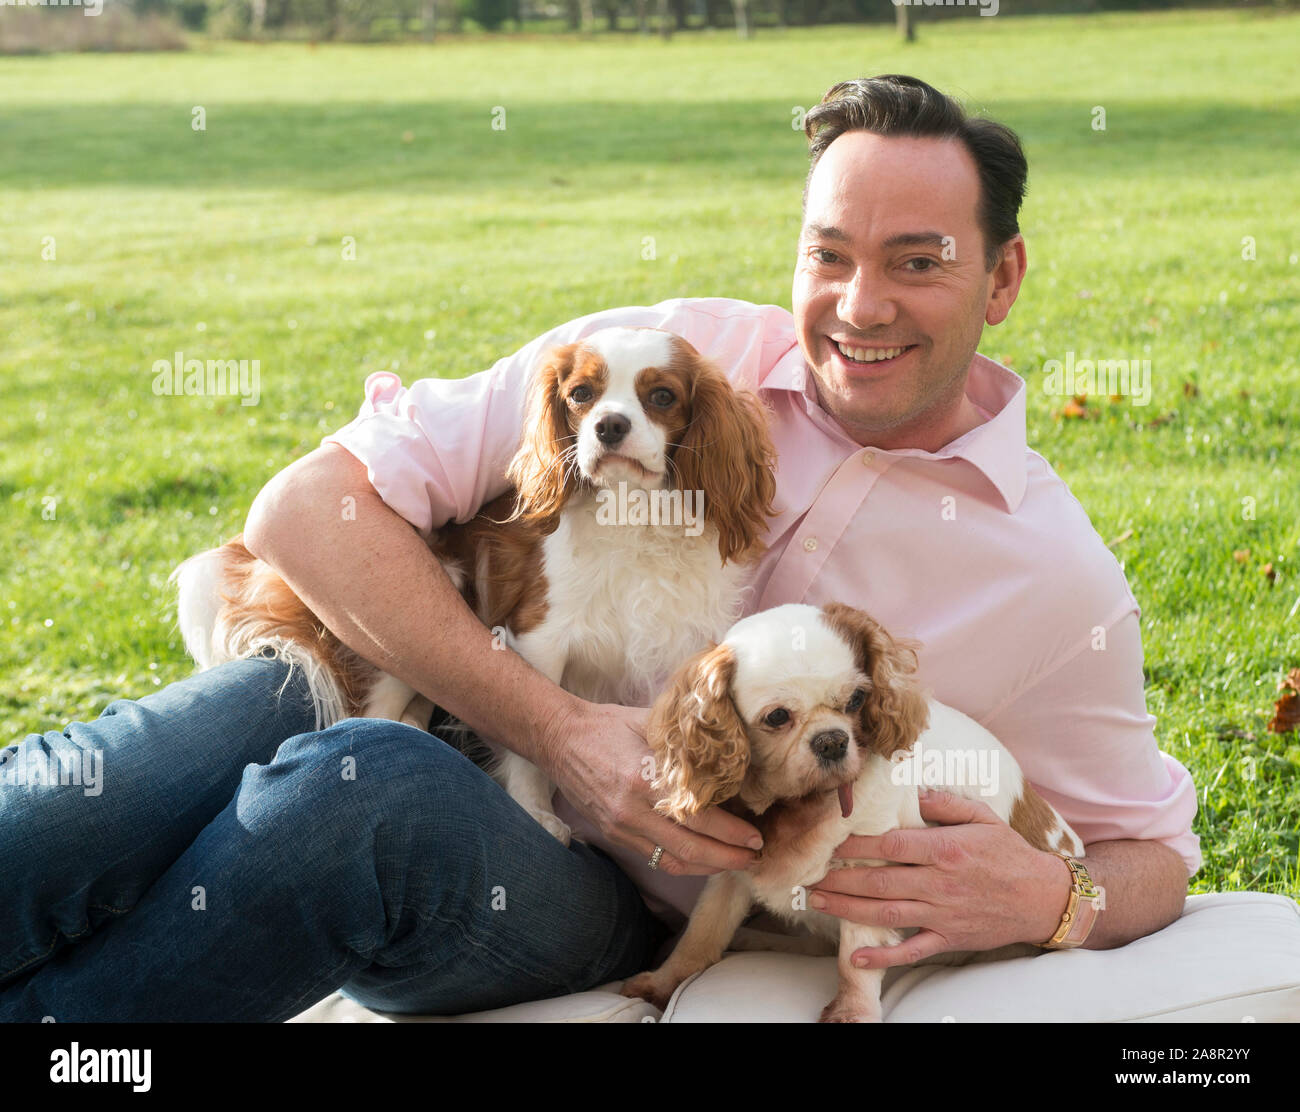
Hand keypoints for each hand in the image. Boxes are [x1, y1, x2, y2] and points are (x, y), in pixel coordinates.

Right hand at [544, 700, 762, 875]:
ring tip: (735, 863)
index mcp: (646, 778)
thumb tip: (730, 751)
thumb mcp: (651, 723)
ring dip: (708, 867)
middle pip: (690, 847)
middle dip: (728, 857)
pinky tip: (703, 861)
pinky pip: (654, 858)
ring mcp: (622, 827)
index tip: (755, 835)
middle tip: (755, 856)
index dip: (731, 832)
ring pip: (673, 861)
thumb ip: (686, 743)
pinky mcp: (614, 835)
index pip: (699, 816)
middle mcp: (633, 810)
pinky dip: (683, 864)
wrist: (560, 739)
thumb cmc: (608, 725)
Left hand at [807, 788, 1070, 967]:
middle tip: (810, 874)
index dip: (856, 845)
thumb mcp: (983, 816)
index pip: (890, 845)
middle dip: (840, 879)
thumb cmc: (1010, 853)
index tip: (831, 843)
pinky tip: (856, 956)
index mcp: (945, 849)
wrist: (1043, 897)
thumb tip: (914, 792)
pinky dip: (883, 957)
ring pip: (886, 913)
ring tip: (817, 901)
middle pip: (880, 881)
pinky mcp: (949, 938)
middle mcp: (940, 883)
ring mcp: (943, 914)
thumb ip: (946, 802)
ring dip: (848, 909)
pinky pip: (912, 950)